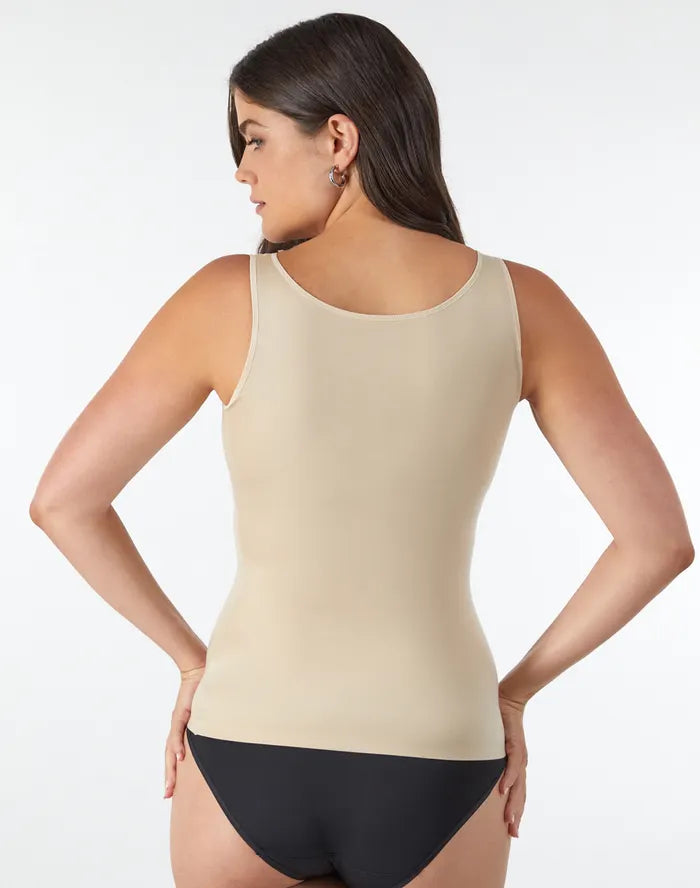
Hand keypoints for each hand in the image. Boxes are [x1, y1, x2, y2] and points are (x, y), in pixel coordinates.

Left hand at [163, 664, 205, 798]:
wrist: (199, 669)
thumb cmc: (206, 690)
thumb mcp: (208, 713)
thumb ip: (209, 726)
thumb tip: (219, 739)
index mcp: (184, 730)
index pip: (176, 754)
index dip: (174, 772)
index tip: (172, 791)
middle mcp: (178, 727)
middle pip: (170, 756)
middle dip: (169, 776)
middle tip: (167, 795)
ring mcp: (178, 721)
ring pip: (170, 748)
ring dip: (170, 768)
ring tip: (170, 785)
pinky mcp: (181, 713)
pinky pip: (178, 732)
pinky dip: (178, 745)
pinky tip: (179, 757)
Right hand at [497, 688, 527, 837]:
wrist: (507, 699)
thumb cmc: (498, 722)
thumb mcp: (492, 745)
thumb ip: (489, 760)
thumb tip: (474, 772)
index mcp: (515, 766)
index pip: (516, 793)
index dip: (515, 811)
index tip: (512, 831)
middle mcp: (519, 764)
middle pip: (519, 794)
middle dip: (515, 814)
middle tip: (512, 833)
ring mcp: (518, 755)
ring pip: (518, 783)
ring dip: (513, 802)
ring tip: (509, 819)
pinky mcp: (515, 744)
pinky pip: (512, 764)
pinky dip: (508, 777)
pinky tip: (503, 790)